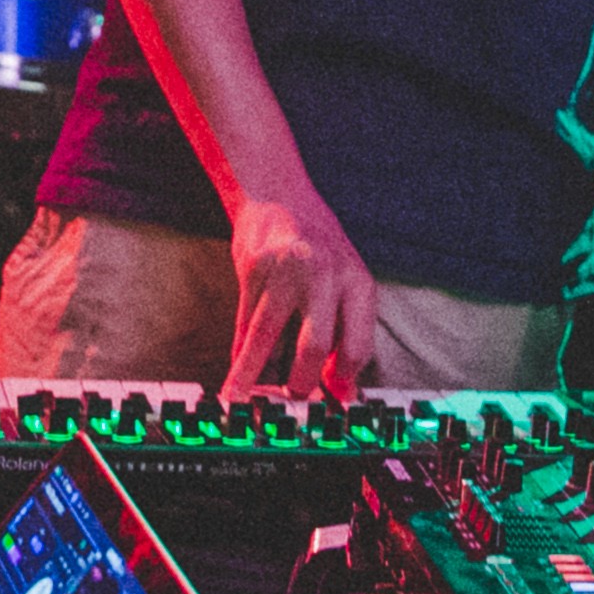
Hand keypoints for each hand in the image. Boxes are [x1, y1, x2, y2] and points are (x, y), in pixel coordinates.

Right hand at [222, 186, 377, 397]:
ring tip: (243, 398)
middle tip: (292, 398)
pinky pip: (244, 320)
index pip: (356, 346)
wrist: (280, 195)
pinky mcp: (253, 268)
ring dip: (252, 374)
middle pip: (314, 346)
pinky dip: (240, 350)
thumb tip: (340, 383)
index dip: (344, 380)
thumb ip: (347, 326)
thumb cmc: (318, 244)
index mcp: (357, 282)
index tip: (333, 399)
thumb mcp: (347, 279)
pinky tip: (236, 367)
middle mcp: (325, 275)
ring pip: (267, 336)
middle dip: (301, 382)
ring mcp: (285, 270)